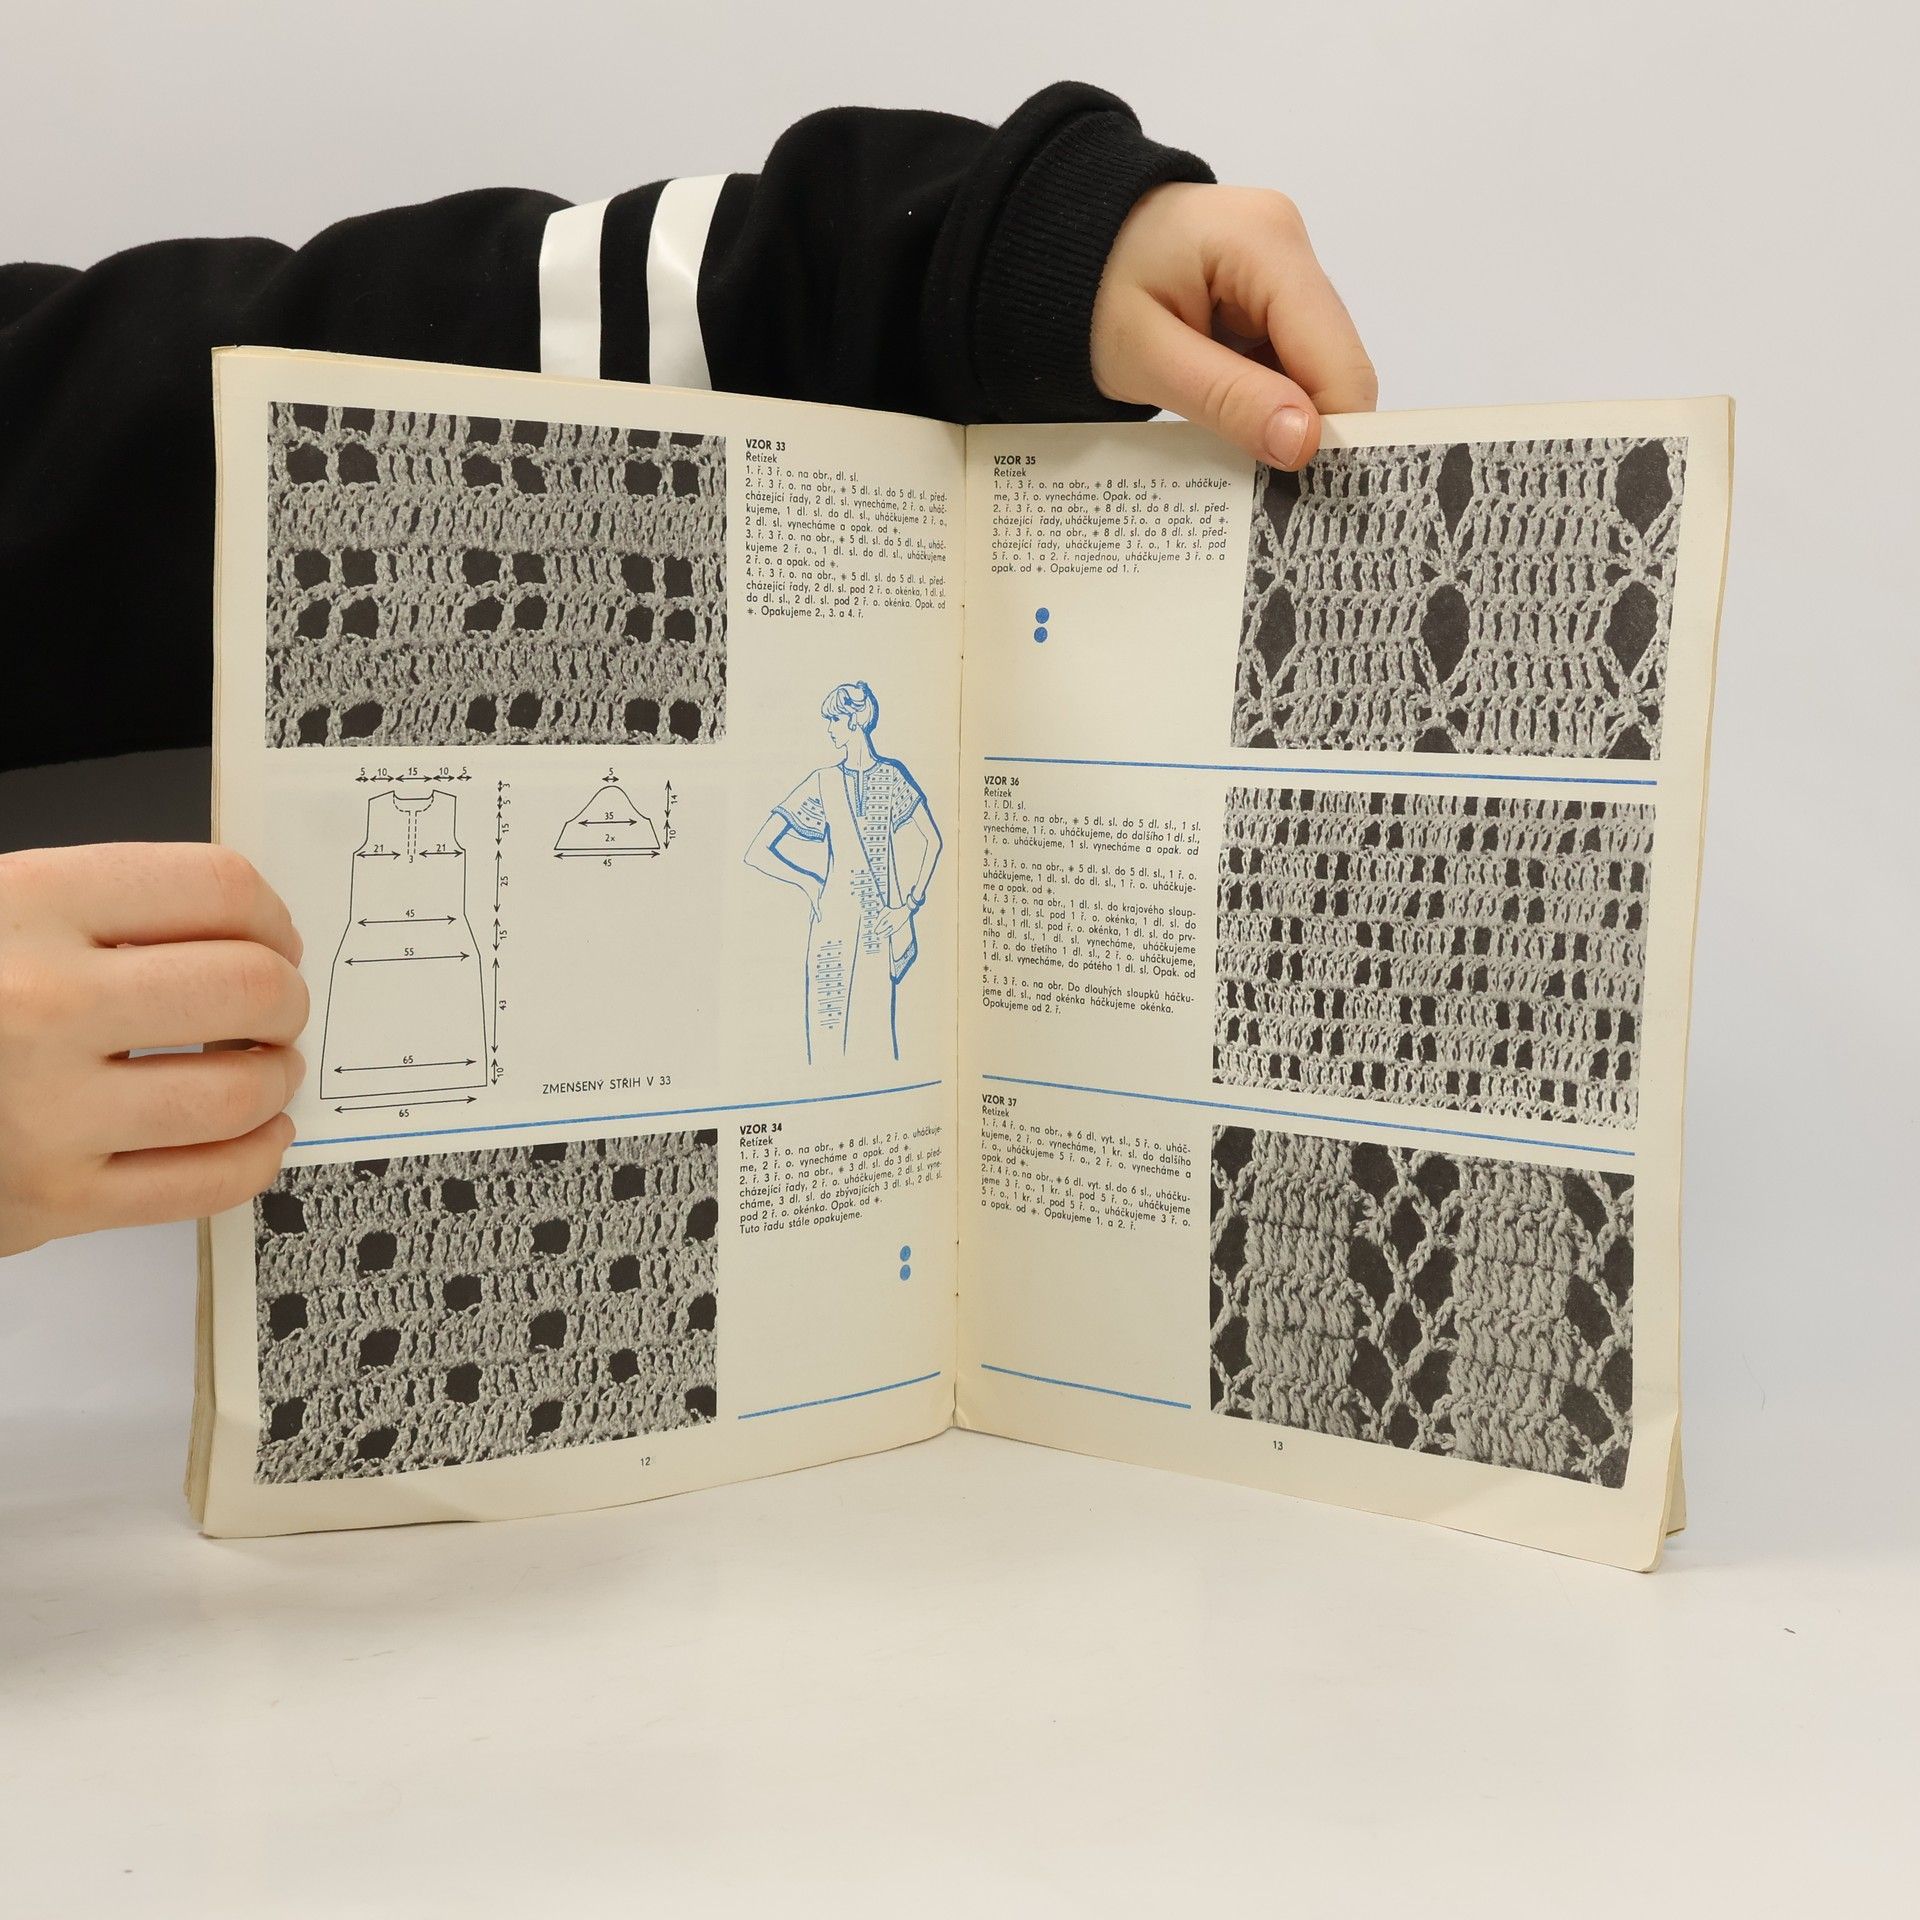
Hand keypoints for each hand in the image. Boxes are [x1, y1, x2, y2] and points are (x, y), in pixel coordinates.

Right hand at [0, 843, 308, 1256]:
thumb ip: (103, 912)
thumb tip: (241, 928)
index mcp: (27, 908)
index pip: (217, 889)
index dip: (269, 914)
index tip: (271, 934)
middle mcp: (42, 1004)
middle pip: (249, 989)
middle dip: (284, 996)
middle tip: (273, 1004)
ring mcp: (47, 1110)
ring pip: (241, 1092)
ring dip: (275, 1076)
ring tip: (261, 1065)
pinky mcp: (53, 1199)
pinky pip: (206, 1183)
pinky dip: (255, 1155)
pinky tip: (254, 1132)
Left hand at [876, 903, 914, 943]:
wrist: (904, 911)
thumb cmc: (894, 911)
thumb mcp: (887, 909)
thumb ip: (881, 913)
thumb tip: (876, 918)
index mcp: (888, 915)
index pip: (880, 921)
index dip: (876, 925)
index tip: (873, 928)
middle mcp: (891, 919)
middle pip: (883, 925)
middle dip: (878, 929)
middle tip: (874, 932)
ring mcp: (894, 923)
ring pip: (887, 929)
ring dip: (882, 932)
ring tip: (878, 935)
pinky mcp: (897, 927)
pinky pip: (891, 931)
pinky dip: (887, 934)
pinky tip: (884, 936)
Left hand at [1091, 181, 1377, 469]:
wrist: (1059, 249)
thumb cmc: (1085, 291)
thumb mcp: (1146, 356)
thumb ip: (1228, 399)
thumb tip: (1305, 443)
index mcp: (1266, 244)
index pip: (1337, 358)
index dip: (1332, 431)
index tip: (1307, 492)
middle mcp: (1289, 245)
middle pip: (1334, 363)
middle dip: (1308, 427)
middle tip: (1264, 486)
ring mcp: (1282, 267)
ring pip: (1315, 367)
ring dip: (1283, 416)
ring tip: (1232, 444)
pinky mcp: (1269, 292)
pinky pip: (1289, 359)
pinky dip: (1268, 399)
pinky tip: (1230, 416)